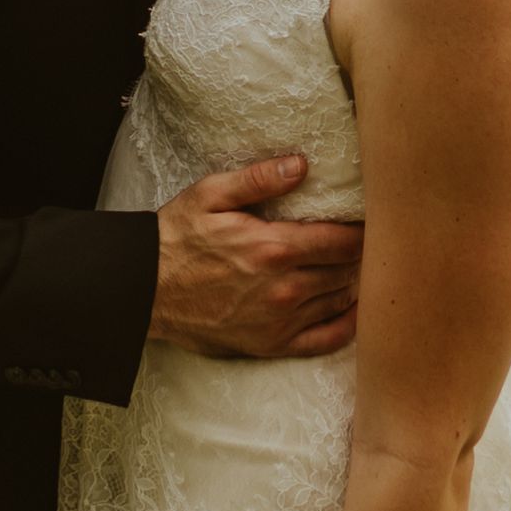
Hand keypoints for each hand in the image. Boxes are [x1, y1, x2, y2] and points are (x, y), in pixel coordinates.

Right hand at [150, 154, 361, 358]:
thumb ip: (259, 179)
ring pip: (339, 301)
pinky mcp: (271, 345)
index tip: (367, 220)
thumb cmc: (176, 239)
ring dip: (352, 283)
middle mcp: (284, 289)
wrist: (143, 290)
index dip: (362, 230)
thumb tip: (302, 164)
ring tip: (355, 266)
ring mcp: (280, 322)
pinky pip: (325, 340)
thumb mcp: (210, 195)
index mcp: (274, 248)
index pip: (344, 241)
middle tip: (365, 241)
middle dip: (358, 254)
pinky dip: (346, 326)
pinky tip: (353, 310)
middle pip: (347, 270)